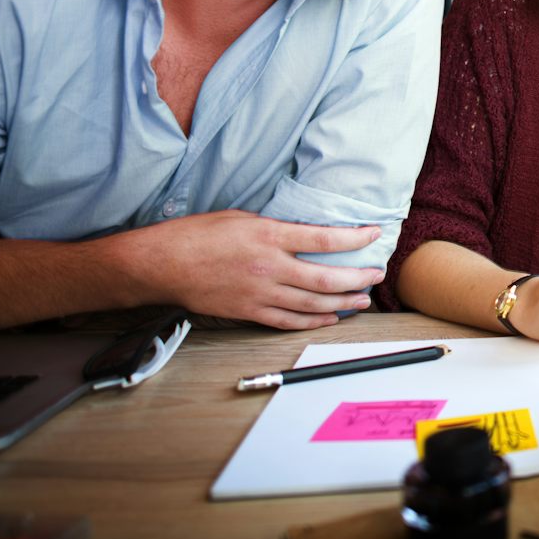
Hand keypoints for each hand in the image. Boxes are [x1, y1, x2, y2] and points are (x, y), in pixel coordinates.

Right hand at [111, 209, 383, 330]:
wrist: (161, 264)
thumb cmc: (196, 235)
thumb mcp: (241, 217)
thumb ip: (274, 227)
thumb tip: (301, 232)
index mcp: (268, 236)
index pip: (323, 238)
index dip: (354, 238)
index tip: (374, 234)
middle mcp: (269, 267)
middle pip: (326, 278)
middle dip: (358, 278)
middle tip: (376, 275)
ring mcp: (259, 293)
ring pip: (312, 304)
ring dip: (342, 304)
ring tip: (362, 300)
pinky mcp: (248, 311)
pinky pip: (288, 321)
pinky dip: (312, 321)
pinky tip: (329, 318)